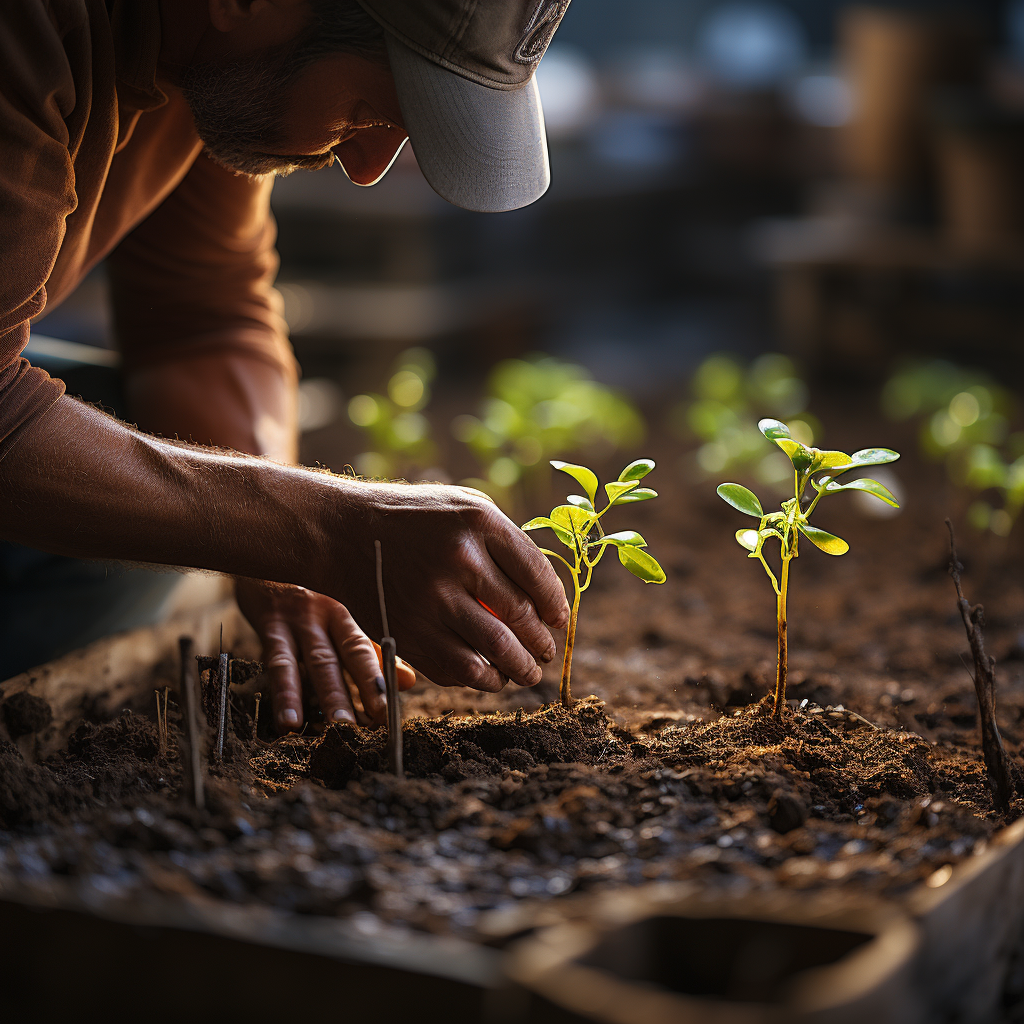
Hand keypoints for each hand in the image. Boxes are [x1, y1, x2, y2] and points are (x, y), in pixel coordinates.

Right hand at [235, 578, 415, 732]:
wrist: (269, 553)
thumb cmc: (312, 592)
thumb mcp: (342, 617)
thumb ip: (372, 650)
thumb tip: (407, 681)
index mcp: (347, 615)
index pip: (365, 651)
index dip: (377, 682)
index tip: (388, 714)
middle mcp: (325, 615)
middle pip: (342, 657)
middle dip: (355, 693)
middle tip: (369, 725)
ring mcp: (296, 620)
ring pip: (311, 661)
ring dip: (319, 696)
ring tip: (329, 728)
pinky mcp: (269, 624)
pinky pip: (277, 662)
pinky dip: (283, 694)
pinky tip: (287, 721)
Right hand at [319, 482, 570, 692]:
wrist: (344, 533)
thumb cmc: (416, 519)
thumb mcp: (464, 505)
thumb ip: (506, 541)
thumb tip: (548, 594)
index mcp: (479, 522)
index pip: (537, 575)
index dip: (555, 606)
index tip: (558, 620)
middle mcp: (458, 559)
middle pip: (520, 617)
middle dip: (541, 644)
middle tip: (546, 653)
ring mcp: (431, 599)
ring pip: (495, 650)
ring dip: (521, 669)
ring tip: (528, 672)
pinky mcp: (409, 631)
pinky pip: (459, 669)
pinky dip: (483, 679)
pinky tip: (491, 675)